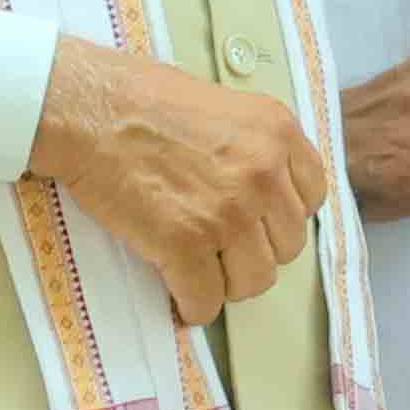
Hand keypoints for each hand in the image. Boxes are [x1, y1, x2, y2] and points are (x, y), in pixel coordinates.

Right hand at [29, 36, 329, 326]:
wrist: (97, 111)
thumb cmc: (150, 103)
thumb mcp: (230, 110)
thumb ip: (256, 148)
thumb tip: (264, 192)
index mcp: (279, 134)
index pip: (312, 196)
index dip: (282, 217)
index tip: (260, 223)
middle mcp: (265, 174)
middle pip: (287, 245)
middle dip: (256, 253)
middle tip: (224, 252)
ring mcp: (229, 213)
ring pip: (255, 280)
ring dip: (228, 283)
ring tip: (203, 274)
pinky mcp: (185, 245)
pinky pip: (206, 300)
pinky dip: (194, 306)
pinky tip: (181, 296)